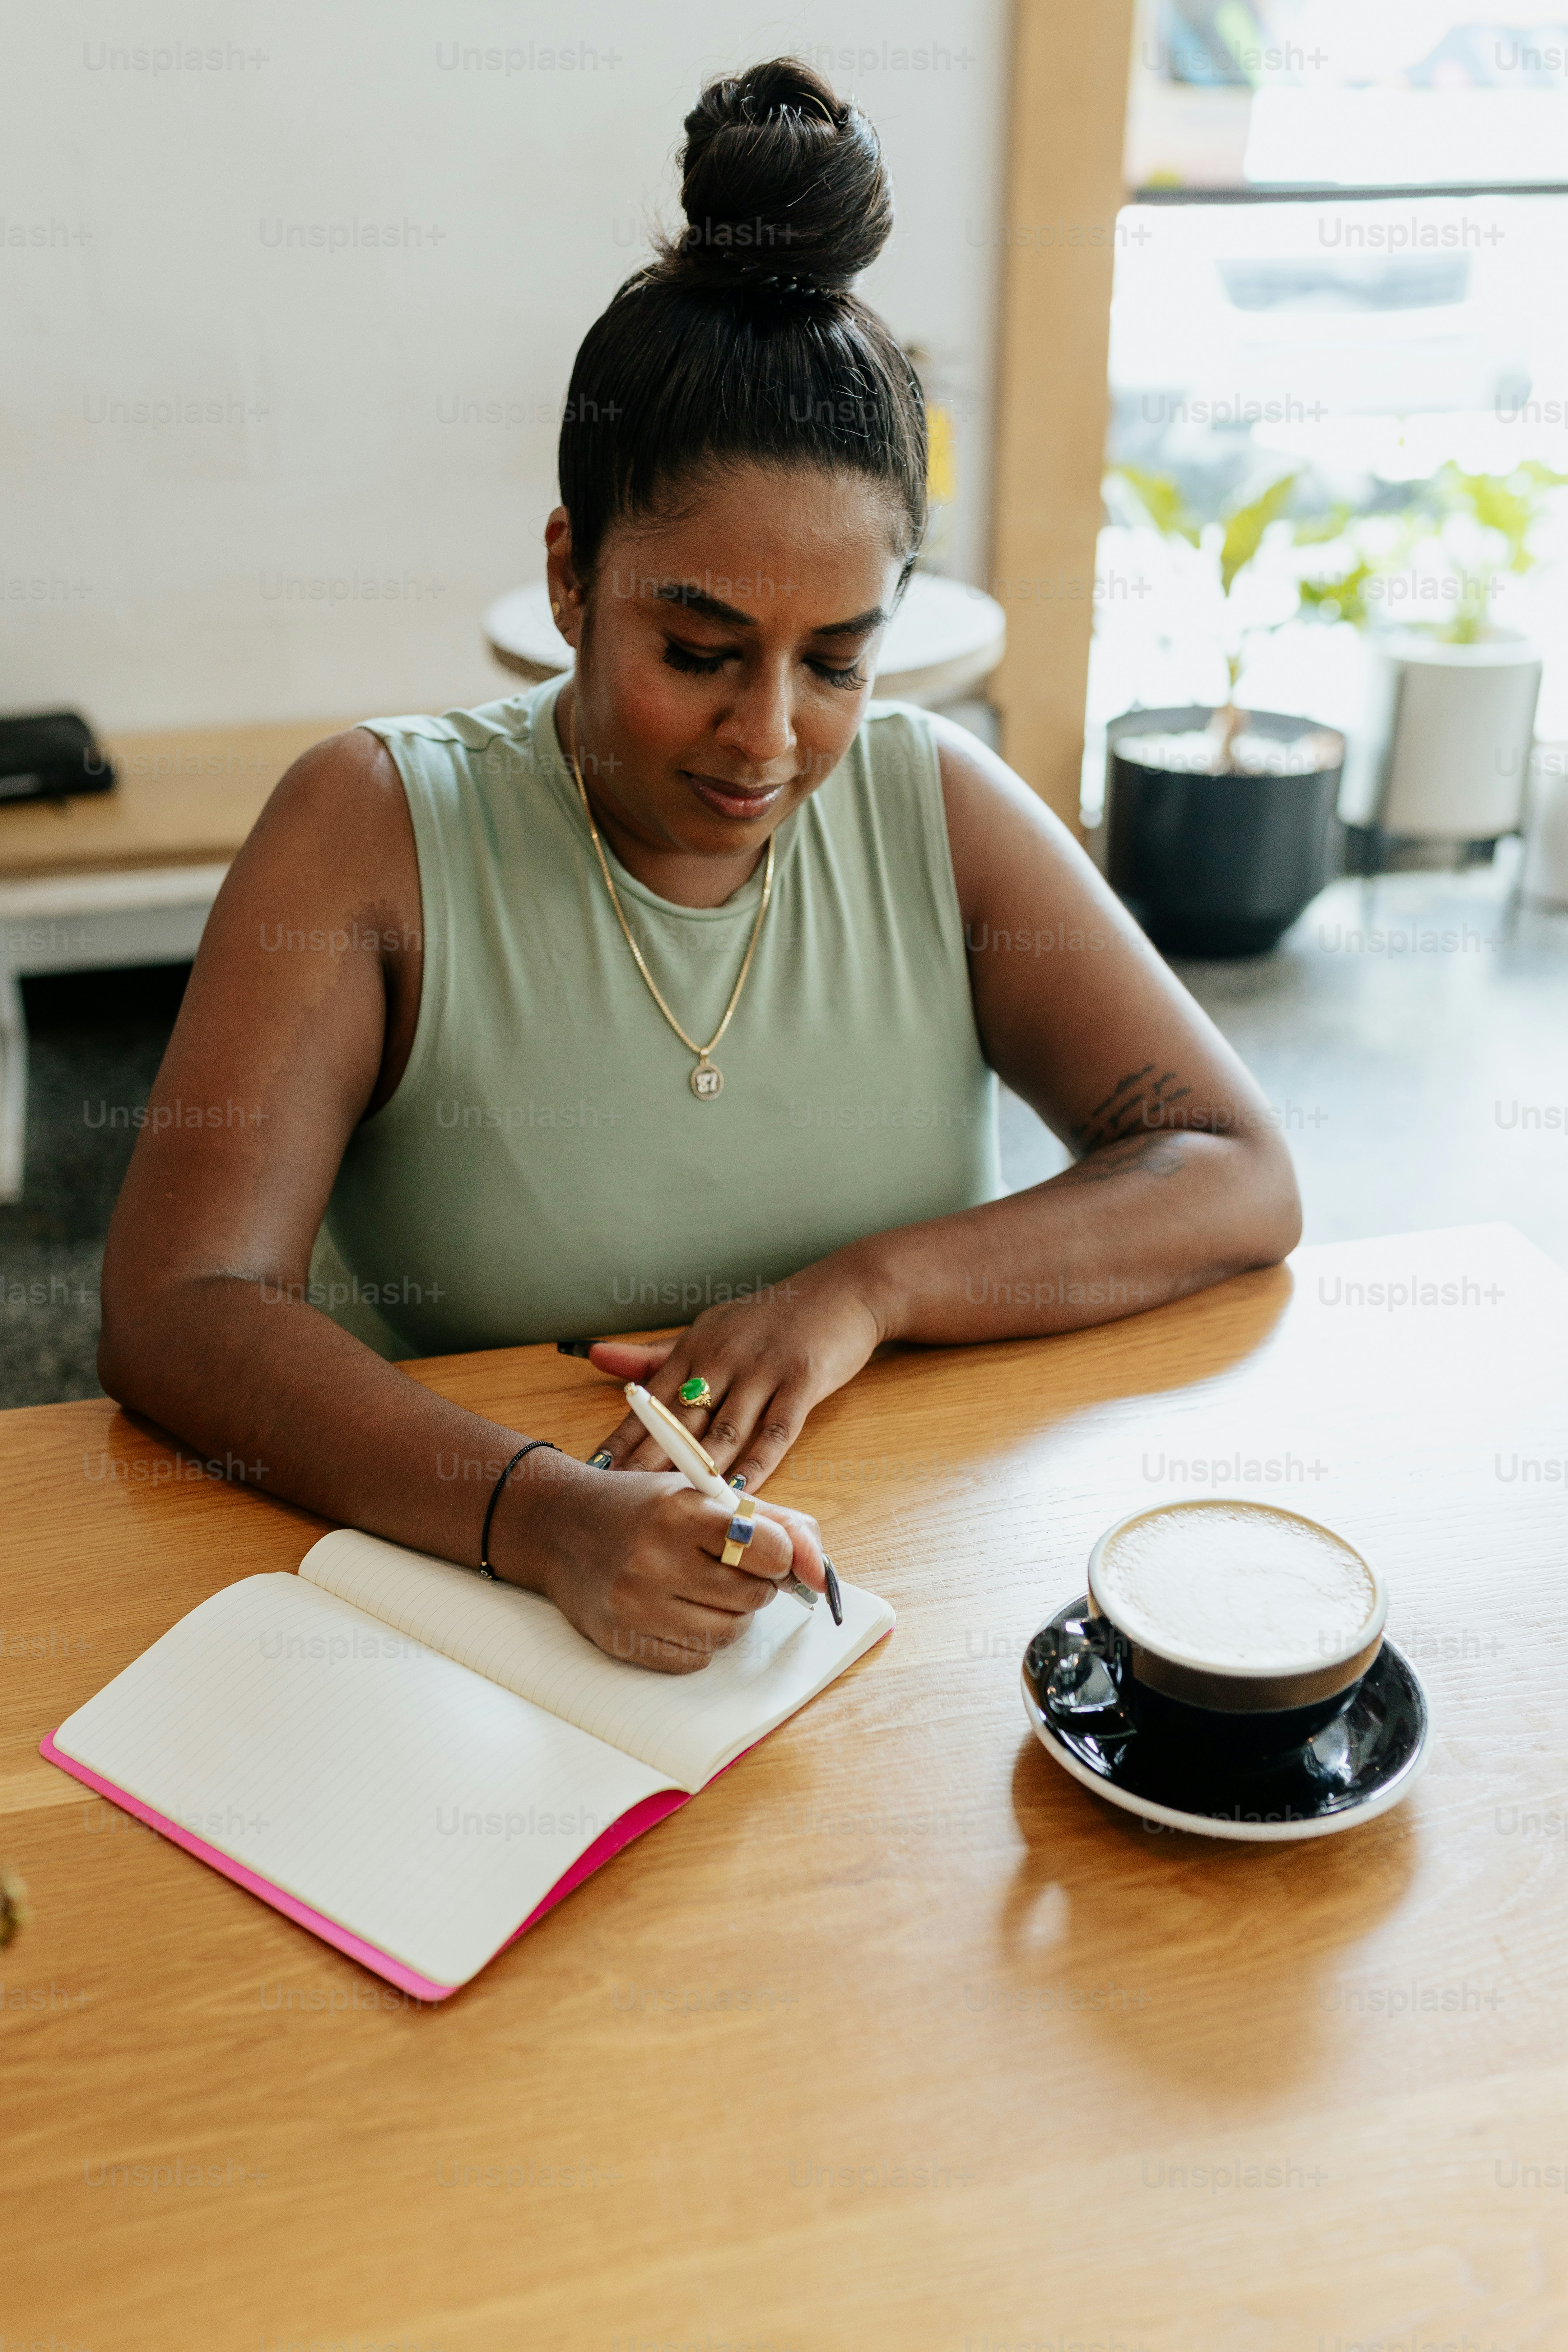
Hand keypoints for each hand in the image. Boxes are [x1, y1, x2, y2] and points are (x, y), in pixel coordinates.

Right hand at [496, 1455, 828, 1674]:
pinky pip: (695, 1658)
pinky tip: (675, 1609)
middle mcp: (654, 1558)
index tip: (762, 1551)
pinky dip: (697, 1640)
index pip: (769, 1549)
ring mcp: (635, 1604)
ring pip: (728, 1634)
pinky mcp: (621, 1640)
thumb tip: (823, 1575)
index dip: (776, 1554)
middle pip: (752, 1597)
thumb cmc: (645, 1508)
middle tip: (724, 1567)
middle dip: (752, 1584)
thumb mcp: (708, 1495)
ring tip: (699, 1587)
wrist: (560, 1526)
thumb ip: (779, 1525)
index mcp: (681, 1511)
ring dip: (728, 1615)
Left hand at [581, 1260, 884, 1490]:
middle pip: (679, 1421)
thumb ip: (656, 1355)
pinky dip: (756, 1466)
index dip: (623, 1437)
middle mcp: (723, 1356)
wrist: (842, 1291)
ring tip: (671, 1508)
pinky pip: (775, 1433)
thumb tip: (596, 1358)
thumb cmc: (768, 1319)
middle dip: (648, 1464)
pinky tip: (737, 1494)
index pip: (650, 1400)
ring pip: (725, 1432)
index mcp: (696, 1346)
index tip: (596, 1470)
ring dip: (698, 1472)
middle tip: (621, 1500)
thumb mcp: (709, 1329)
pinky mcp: (802, 1382)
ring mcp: (763, 1369)